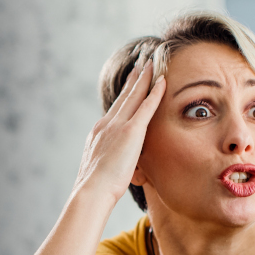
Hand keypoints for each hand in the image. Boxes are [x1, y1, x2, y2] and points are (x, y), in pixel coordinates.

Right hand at [73, 58, 166, 203]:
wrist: (92, 191)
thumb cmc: (96, 189)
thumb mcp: (100, 170)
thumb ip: (108, 161)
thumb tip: (113, 167)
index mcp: (99, 132)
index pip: (116, 109)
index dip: (124, 94)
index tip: (130, 83)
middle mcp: (107, 124)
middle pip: (124, 97)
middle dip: (133, 79)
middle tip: (141, 64)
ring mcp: (118, 126)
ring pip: (134, 96)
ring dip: (144, 79)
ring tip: (151, 64)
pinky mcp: (130, 131)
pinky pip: (146, 107)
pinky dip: (155, 93)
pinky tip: (163, 81)